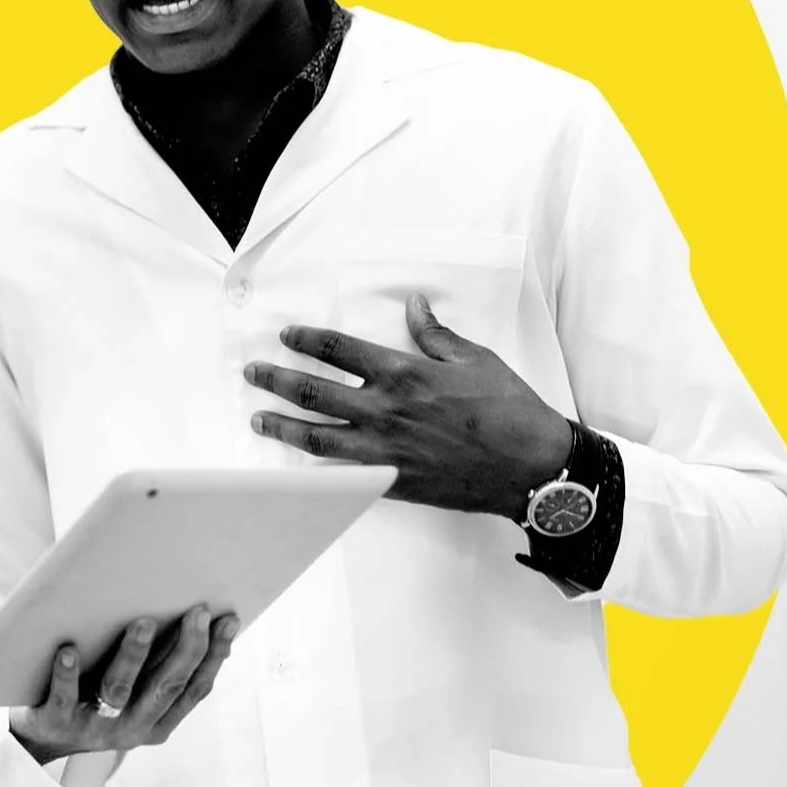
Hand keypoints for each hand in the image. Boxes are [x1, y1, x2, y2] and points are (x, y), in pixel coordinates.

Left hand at [9, 605, 237, 763]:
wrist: (42, 740)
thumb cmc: (95, 701)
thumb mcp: (134, 695)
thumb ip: (158, 670)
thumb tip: (197, 622)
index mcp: (156, 722)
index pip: (194, 689)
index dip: (214, 656)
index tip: (228, 620)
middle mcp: (131, 727)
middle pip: (165, 687)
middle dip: (186, 649)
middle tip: (196, 612)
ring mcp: (94, 726)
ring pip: (119, 690)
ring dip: (133, 656)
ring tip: (143, 623)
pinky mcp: (57, 722)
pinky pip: (64, 697)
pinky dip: (67, 674)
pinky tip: (68, 649)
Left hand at [244, 293, 571, 516]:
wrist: (534, 467)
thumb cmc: (510, 410)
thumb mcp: (475, 359)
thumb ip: (435, 334)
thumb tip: (414, 305)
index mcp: (403, 374)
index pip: (338, 350)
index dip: (306, 340)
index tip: (286, 336)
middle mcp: (385, 410)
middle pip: (313, 391)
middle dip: (276, 379)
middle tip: (253, 373)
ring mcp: (385, 449)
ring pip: (316, 436)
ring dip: (281, 425)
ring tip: (258, 418)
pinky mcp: (393, 481)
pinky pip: (342, 474)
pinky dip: (315, 467)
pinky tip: (298, 461)